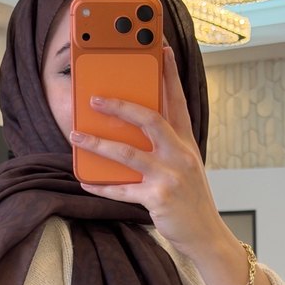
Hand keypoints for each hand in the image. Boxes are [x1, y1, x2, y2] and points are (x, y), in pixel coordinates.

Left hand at [70, 48, 284, 284]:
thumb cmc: (191, 200)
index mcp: (187, 142)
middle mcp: (181, 155)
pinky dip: (101, 185)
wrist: (207, 236)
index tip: (159, 49)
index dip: (168, 74)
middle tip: (96, 97)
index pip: (177, 101)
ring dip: (99, 142)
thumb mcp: (185, 167)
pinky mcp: (158, 199)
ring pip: (129, 153)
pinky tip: (85, 180)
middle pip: (151, 119)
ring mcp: (170, 176)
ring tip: (77, 135)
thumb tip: (130, 129)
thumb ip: (164, 146)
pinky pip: (122, 189)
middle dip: (121, 106)